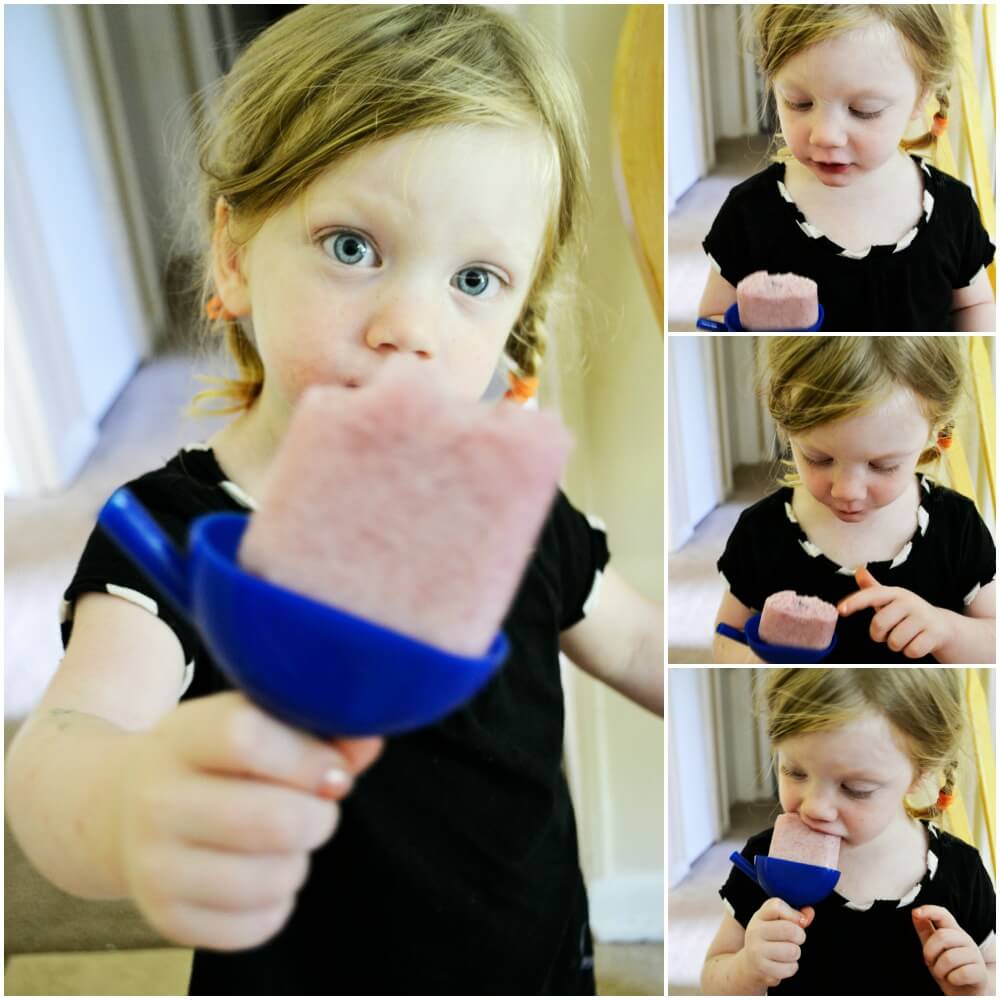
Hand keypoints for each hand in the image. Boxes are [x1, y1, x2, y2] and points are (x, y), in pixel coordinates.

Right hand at [116, 692, 381, 950]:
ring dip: (300, 859)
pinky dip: (279, 900)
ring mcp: (155, 866)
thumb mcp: (252, 722)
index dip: (308, 756)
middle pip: (275, 821)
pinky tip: (259, 870)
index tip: (334, 768)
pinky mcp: (167, 919)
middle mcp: (157, 802)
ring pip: (274, 876)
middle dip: (320, 816)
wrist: (124, 808)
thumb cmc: (213, 758)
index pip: (245, 738)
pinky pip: (260, 924)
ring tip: (281, 840)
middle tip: (315, 807)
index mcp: (182, 737)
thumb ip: (316, 730)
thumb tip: (368, 742)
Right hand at [742, 897, 814, 989]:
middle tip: (794, 940)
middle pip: (790, 929)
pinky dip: (791, 967)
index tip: (797, 922)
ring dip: (795, 953)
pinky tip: (782, 964)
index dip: (793, 914)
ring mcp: (757, 950)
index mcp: (759, 916)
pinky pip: (790, 968)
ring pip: (792, 950)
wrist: (750, 964)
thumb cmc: (768, 940)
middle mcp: (755, 931)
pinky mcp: (762, 968)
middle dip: (800, 936)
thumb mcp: (776, 923)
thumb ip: (795, 916)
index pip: (777, 906)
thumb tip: (810, 912)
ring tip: (786, 952)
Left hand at [837, 567, 952, 658]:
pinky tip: (917, 642)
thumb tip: (858, 570)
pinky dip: (910, 652)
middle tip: (888, 633)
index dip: (854, 602)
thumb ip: (872, 589)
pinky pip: (911, 651)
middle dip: (879, 635)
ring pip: (894, 641)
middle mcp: (909, 602)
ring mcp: (924, 617)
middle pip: (879, 624)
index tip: (841, 610)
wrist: (942, 626)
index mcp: (895, 593)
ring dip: (896, 645)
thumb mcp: (891, 600)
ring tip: (905, 636)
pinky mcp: (935, 634)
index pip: (871, 595)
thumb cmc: (908, 614)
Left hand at [913, 905, 989, 994]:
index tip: (916, 913)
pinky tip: (953, 979)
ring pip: (950, 957)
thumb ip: (925, 930)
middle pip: (942, 936)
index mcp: (953, 932)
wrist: (968, 991)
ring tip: (942, 973)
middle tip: (930, 961)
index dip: (929, 910)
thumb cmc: (949, 967)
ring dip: (940, 970)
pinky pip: (962, 973)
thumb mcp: (934, 948)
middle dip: (929, 952)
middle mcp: (965, 941)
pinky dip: (952, 979)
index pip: (943, 915)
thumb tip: (915, 912)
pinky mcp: (980, 972)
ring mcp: (975, 956)